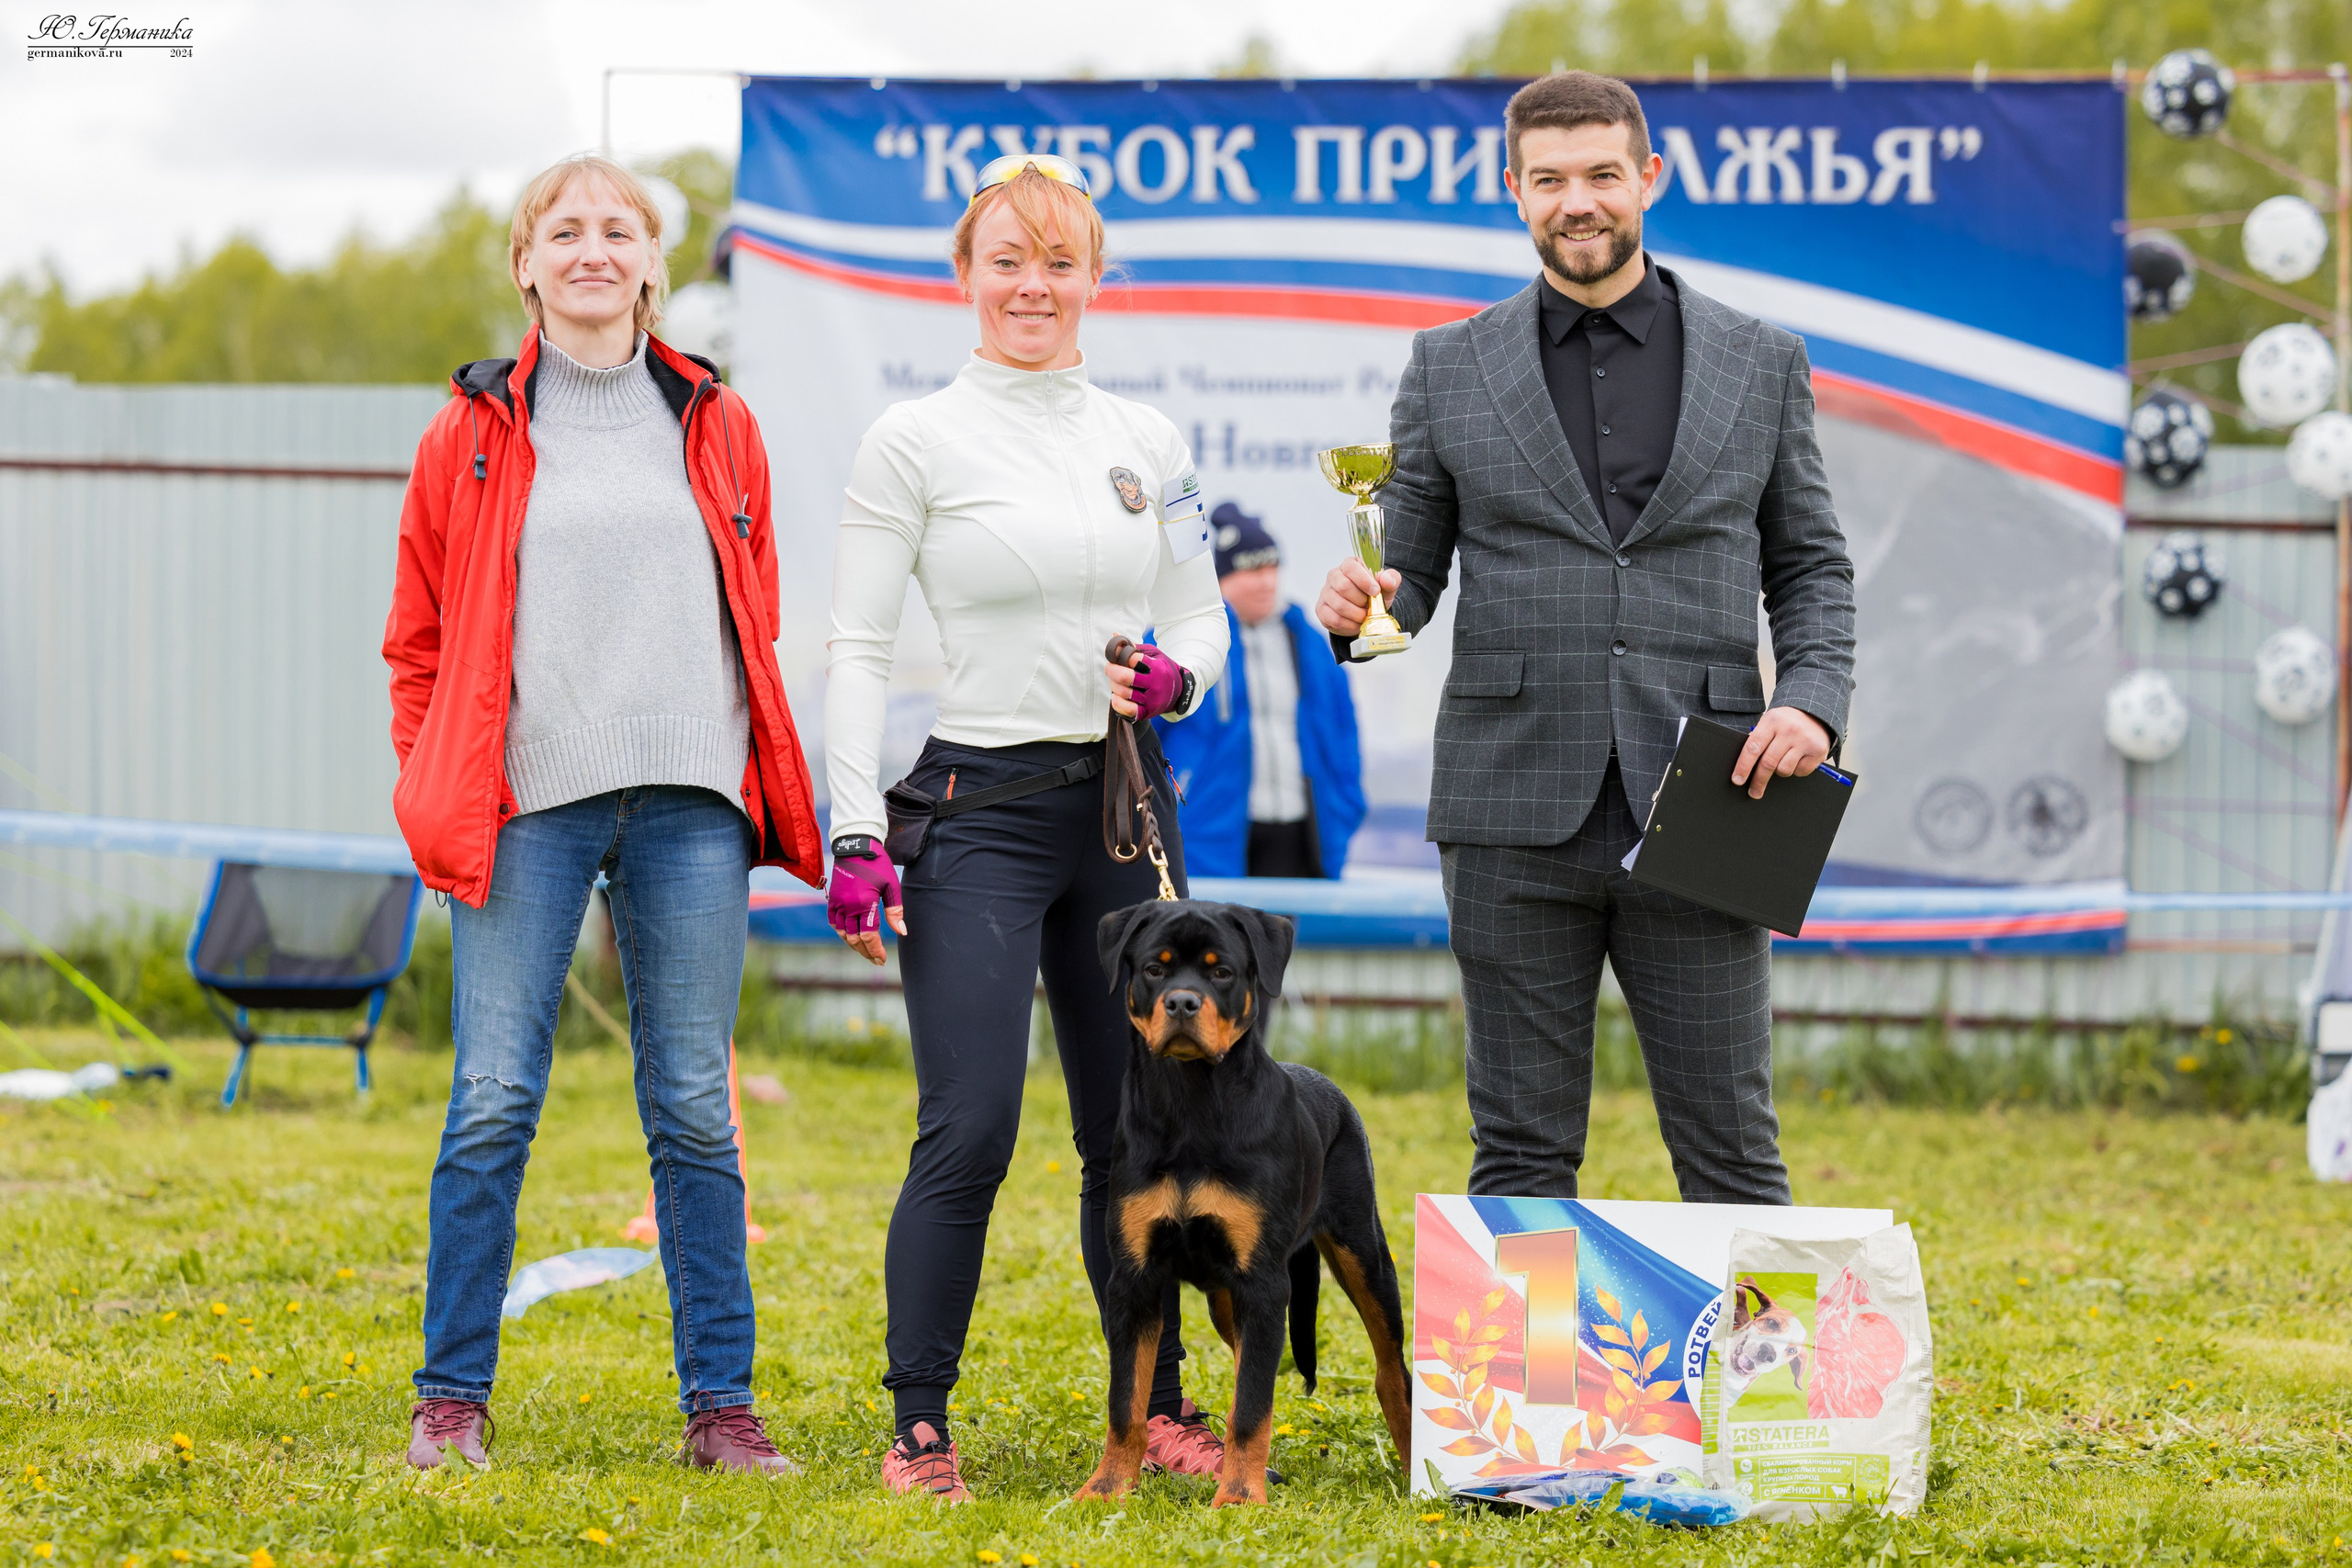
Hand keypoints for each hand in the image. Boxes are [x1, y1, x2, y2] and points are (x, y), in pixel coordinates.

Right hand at [827, 847, 904, 965]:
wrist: (856, 846)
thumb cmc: (877, 864)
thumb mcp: (891, 885)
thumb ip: (895, 910)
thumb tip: (901, 932)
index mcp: (864, 903)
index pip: (869, 936)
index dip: (876, 951)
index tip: (882, 959)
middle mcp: (848, 907)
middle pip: (855, 939)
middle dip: (866, 952)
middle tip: (876, 960)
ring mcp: (838, 904)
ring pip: (843, 934)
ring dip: (854, 946)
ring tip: (866, 951)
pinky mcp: (832, 900)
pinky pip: (834, 923)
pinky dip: (842, 933)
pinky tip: (851, 937)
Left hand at [1108, 646, 1184, 720]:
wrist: (1179, 691)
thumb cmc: (1162, 669)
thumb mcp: (1153, 655)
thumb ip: (1134, 647)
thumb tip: (1115, 636)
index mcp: (1157, 667)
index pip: (1133, 659)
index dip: (1122, 656)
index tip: (1118, 657)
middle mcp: (1155, 684)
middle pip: (1125, 677)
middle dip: (1111, 670)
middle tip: (1109, 667)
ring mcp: (1151, 700)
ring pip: (1123, 692)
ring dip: (1113, 685)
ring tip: (1114, 682)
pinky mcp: (1147, 712)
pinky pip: (1127, 710)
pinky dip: (1117, 703)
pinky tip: (1115, 696)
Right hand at [1316, 557, 1401, 636]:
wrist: (1366, 612)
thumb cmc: (1374, 595)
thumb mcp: (1387, 587)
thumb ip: (1391, 580)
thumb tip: (1385, 579)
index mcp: (1349, 565)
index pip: (1350, 567)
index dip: (1363, 580)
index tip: (1375, 591)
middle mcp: (1334, 576)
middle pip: (1343, 586)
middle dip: (1361, 600)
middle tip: (1370, 607)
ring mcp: (1325, 593)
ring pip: (1339, 605)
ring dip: (1356, 614)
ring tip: (1365, 616)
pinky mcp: (1321, 609)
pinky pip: (1334, 619)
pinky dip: (1349, 625)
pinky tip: (1356, 624)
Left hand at [1731, 707, 1832, 799]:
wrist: (1815, 715)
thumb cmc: (1786, 723)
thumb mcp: (1769, 723)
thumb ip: (1758, 739)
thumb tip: (1743, 765)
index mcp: (1772, 721)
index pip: (1753, 747)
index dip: (1743, 766)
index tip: (1737, 780)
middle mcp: (1789, 730)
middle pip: (1768, 763)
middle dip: (1758, 781)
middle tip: (1753, 792)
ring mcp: (1805, 740)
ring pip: (1784, 770)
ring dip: (1780, 771)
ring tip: (1783, 760)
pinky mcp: (1818, 751)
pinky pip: (1800, 772)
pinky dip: (1796, 770)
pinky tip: (1798, 758)